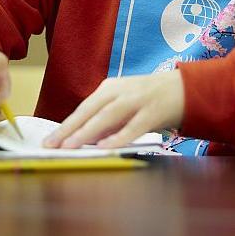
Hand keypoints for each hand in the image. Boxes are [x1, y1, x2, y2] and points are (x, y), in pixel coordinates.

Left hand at [43, 71, 184, 148]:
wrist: (186, 88)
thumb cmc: (149, 100)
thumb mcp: (123, 105)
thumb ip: (105, 122)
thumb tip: (83, 141)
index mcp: (109, 88)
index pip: (82, 109)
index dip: (64, 126)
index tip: (48, 141)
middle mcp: (120, 91)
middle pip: (89, 110)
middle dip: (69, 129)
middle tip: (52, 146)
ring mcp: (137, 100)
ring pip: (107, 117)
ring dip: (87, 132)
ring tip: (71, 146)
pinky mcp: (154, 111)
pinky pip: (133, 127)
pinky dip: (118, 137)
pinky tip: (105, 147)